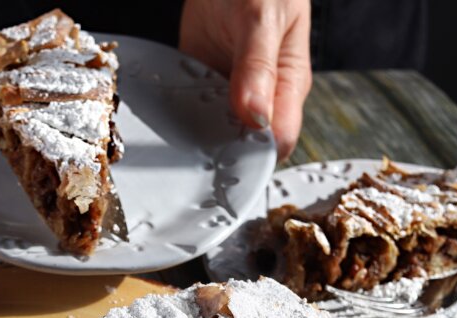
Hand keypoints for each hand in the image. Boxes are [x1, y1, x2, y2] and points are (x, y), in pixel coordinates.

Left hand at [179, 0, 311, 159]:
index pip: (278, 140)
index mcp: (288, 86)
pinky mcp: (202, 82)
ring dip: (196, 135)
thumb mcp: (264, 19)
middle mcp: (261, 96)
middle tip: (195, 153)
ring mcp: (230, 91)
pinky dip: (178, 115)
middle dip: (222, 153)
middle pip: (244, 145)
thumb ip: (259, 67)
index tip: (228, 159)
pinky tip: (168, 114)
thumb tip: (256, 117)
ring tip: (178, 134)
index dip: (255, 156)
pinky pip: (189, 109)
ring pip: (214, 132)